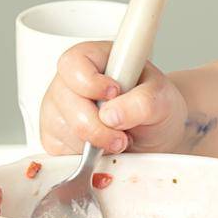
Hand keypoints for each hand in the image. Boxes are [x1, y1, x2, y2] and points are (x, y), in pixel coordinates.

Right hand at [38, 42, 187, 155]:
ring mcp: (59, 109)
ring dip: (92, 143)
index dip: (91, 82)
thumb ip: (142, 102)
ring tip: (117, 139)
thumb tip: (111, 115)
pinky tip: (102, 150)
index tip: (114, 93)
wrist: (157, 135)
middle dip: (96, 125)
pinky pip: (60, 151)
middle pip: (66, 101)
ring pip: (62, 129)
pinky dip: (83, 158)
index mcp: (94, 59)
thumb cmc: (156, 107)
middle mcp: (71, 82)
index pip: (73, 63)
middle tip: (122, 135)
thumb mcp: (161, 98)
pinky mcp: (55, 137)